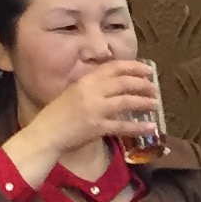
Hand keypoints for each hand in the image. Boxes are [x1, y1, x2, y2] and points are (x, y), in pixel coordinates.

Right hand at [24, 59, 164, 158]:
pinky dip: (138, 127)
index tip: (146, 70)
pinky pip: (123, 126)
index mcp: (86, 81)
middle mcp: (91, 92)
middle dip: (142, 84)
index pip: (114, 67)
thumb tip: (114, 84)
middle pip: (124, 82)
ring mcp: (95, 110)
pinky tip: (150, 127)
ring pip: (126, 101)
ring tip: (155, 103)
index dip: (133, 67)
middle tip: (154, 88)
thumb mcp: (74, 92)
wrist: (45, 134)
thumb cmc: (58, 114)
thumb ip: (92, 87)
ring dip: (144, 101)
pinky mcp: (97, 127)